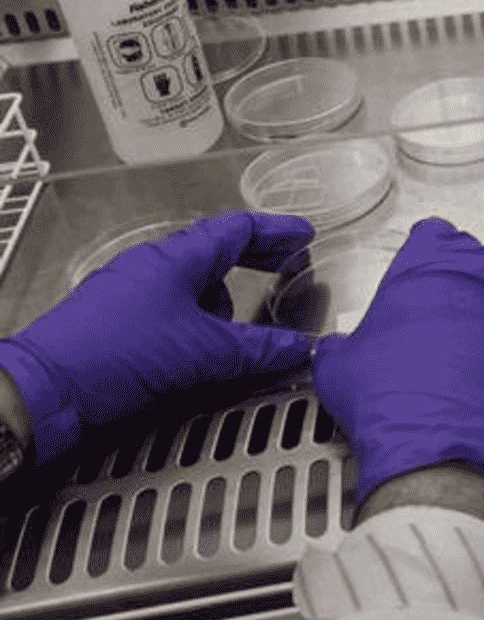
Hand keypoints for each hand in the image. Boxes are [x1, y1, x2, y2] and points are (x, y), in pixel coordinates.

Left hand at [0, 211, 315, 465]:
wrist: (43, 390)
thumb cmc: (117, 355)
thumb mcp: (202, 354)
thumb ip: (256, 350)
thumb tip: (297, 350)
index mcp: (177, 258)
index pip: (237, 230)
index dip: (276, 231)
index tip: (303, 234)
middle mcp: (152, 266)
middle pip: (215, 252)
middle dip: (254, 259)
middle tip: (285, 265)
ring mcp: (130, 291)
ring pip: (190, 284)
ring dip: (221, 299)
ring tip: (238, 331)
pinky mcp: (114, 319)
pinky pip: (169, 307)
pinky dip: (194, 319)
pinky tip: (198, 350)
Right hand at [311, 218, 483, 508]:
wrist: (437, 441)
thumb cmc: (387, 397)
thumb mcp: (338, 365)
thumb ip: (341, 343)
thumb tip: (335, 349)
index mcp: (425, 260)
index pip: (433, 235)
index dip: (428, 258)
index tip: (425, 281)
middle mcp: (477, 267)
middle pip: (479, 257)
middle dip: (468, 280)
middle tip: (451, 316)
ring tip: (483, 335)